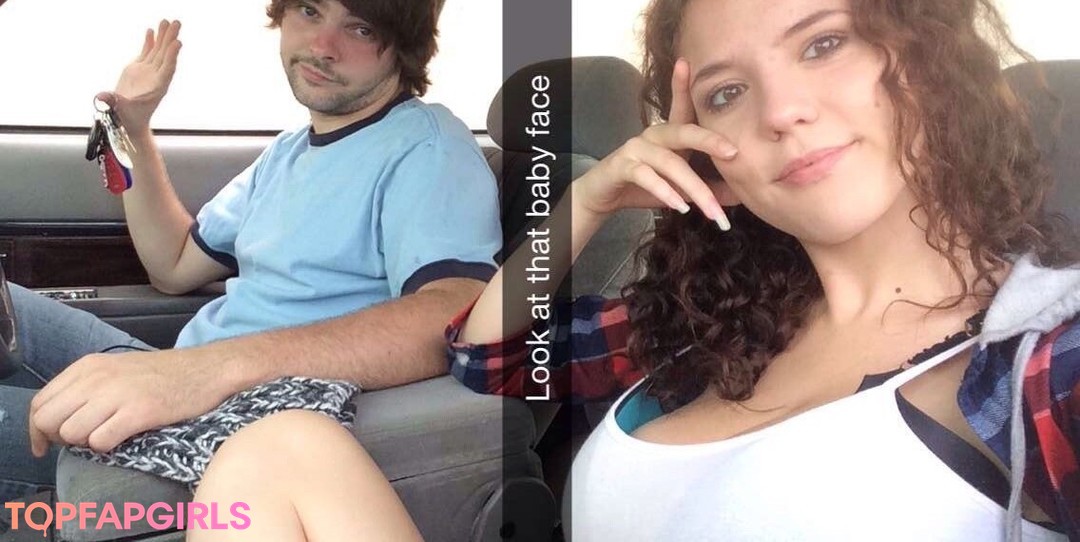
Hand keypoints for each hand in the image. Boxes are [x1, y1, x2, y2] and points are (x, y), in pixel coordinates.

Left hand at [28, 349, 228, 455]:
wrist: (207, 370)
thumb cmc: (163, 375)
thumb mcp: (115, 369)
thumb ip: (84, 388)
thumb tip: (56, 420)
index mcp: (88, 366)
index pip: (40, 403)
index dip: (38, 429)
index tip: (46, 444)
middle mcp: (98, 378)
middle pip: (49, 420)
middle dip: (59, 437)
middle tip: (82, 439)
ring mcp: (118, 394)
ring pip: (72, 433)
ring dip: (86, 442)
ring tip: (109, 433)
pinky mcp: (139, 412)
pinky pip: (99, 442)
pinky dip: (107, 446)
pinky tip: (124, 436)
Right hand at [97, 20, 182, 134]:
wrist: (129, 122)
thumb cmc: (127, 119)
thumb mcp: (120, 111)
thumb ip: (113, 102)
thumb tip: (101, 97)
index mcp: (157, 87)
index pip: (167, 69)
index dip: (172, 56)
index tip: (177, 43)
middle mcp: (155, 78)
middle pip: (165, 56)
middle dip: (170, 39)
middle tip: (176, 23)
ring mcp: (148, 72)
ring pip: (157, 52)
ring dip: (163, 37)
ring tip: (168, 21)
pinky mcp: (139, 70)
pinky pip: (147, 53)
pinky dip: (150, 42)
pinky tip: (152, 30)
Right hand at [573, 58, 736, 228]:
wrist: (604, 196)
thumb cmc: (644, 186)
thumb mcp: (679, 188)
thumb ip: (708, 188)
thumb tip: (742, 193)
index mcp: (669, 135)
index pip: (682, 107)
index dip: (684, 85)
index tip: (688, 63)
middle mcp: (653, 135)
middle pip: (684, 132)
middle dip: (710, 141)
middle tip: (734, 153)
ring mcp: (636, 149)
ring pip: (670, 163)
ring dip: (695, 189)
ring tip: (712, 211)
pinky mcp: (622, 167)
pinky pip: (647, 177)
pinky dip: (666, 192)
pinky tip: (680, 207)